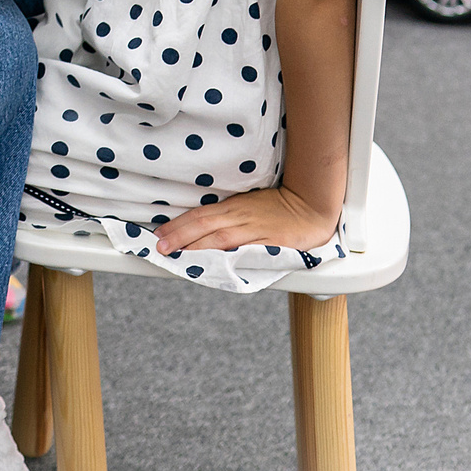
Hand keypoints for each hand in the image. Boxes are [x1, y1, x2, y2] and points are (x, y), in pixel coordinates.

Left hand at [149, 186, 336, 256]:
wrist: (311, 208)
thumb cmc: (278, 206)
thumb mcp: (248, 205)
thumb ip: (227, 216)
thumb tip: (198, 228)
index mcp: (234, 206)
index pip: (200, 215)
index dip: (178, 225)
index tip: (159, 235)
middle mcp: (241, 217)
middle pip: (204, 225)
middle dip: (179, 236)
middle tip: (159, 247)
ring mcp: (254, 231)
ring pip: (220, 239)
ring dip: (196, 247)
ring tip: (176, 255)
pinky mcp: (269, 244)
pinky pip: (244, 252)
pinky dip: (226, 258)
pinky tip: (213, 265)